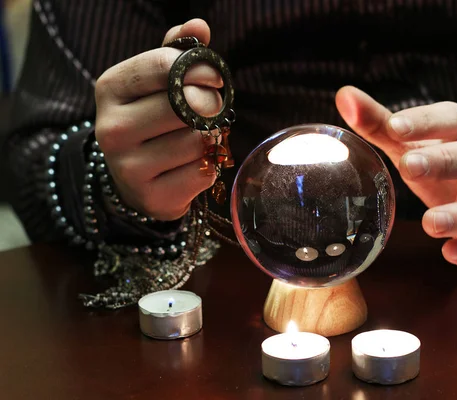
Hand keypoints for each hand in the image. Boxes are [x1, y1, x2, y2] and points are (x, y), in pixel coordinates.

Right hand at [95, 19, 221, 220]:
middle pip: (185, 105)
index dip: (201, 70)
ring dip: (209, 140)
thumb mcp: (157, 83)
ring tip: (196, 140)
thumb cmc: (152, 120)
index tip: (214, 78)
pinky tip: (192, 167)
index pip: (165, 65)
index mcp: (110, 88)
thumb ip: (177, 53)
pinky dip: (208, 169)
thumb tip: (199, 27)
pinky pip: (202, 174)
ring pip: (196, 141)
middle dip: (210, 106)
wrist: (136, 180)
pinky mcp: (150, 196)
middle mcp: (111, 127)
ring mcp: (127, 166)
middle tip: (211, 110)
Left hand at [336, 86, 456, 268]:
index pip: (455, 119)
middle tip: (409, 167)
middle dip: (447, 161)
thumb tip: (345, 96)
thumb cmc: (449, 169)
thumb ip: (382, 125)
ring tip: (430, 223)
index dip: (427, 122)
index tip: (394, 125)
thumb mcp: (416, 146)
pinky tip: (450, 253)